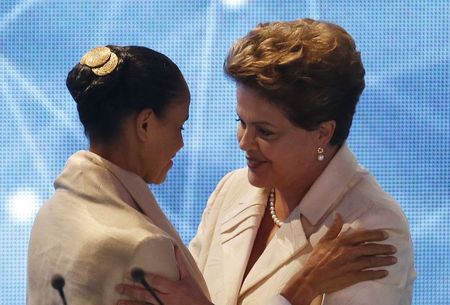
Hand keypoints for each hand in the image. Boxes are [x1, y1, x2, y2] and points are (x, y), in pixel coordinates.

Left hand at [115, 246, 212, 304]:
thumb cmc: (195, 294)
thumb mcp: (189, 278)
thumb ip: (180, 264)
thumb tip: (175, 248)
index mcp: (174, 288)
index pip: (156, 281)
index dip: (145, 277)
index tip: (133, 273)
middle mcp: (167, 299)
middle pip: (146, 294)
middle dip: (131, 290)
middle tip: (118, 287)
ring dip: (130, 304)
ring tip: (118, 302)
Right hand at [281, 213, 396, 304]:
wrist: (311, 278)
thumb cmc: (316, 259)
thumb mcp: (323, 241)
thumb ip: (334, 228)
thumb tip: (338, 214)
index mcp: (342, 242)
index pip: (362, 236)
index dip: (375, 235)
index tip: (385, 235)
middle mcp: (348, 252)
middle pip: (370, 248)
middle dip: (384, 248)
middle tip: (394, 248)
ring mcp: (351, 265)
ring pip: (372, 261)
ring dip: (384, 260)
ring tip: (394, 259)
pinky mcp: (352, 277)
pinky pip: (368, 274)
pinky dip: (378, 273)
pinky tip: (385, 273)